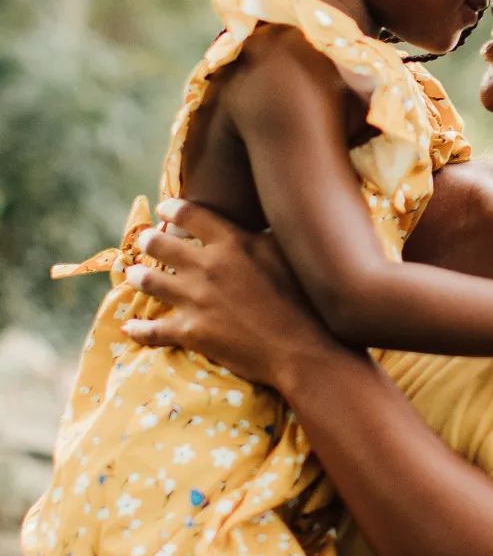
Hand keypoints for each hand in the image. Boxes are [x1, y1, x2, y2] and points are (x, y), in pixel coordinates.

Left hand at [122, 198, 334, 385]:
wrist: (297, 347)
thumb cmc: (300, 298)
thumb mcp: (283, 254)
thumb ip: (260, 235)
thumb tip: (251, 224)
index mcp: (230, 242)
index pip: (189, 215)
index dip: (171, 209)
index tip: (164, 208)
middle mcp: (206, 266)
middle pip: (160, 244)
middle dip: (149, 240)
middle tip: (146, 240)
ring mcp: (194, 300)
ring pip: (149, 282)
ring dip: (138, 276)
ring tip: (133, 274)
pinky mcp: (189, 331)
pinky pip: (152, 329)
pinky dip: (137, 329)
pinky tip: (128, 327)